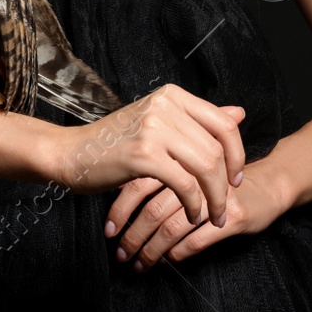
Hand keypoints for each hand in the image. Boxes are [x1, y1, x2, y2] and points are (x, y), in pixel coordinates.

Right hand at [46, 83, 246, 231]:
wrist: (72, 153)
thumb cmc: (115, 142)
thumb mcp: (159, 122)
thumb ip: (199, 119)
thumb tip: (239, 113)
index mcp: (172, 95)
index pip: (223, 122)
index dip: (237, 153)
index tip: (236, 177)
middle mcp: (165, 105)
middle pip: (216, 148)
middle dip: (226, 184)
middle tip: (224, 206)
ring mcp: (154, 128)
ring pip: (205, 166)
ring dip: (214, 198)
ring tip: (212, 215)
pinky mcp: (144, 154)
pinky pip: (185, 183)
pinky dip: (194, 203)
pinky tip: (192, 214)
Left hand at [106, 157, 291, 271]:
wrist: (272, 182)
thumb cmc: (225, 176)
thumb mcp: (192, 166)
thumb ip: (160, 171)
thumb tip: (118, 186)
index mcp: (181, 158)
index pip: (142, 182)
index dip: (122, 207)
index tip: (109, 228)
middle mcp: (196, 176)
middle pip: (153, 208)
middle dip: (133, 234)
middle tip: (120, 252)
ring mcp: (215, 197)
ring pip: (172, 226)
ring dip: (151, 249)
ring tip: (138, 262)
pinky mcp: (233, 217)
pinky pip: (198, 238)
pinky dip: (179, 251)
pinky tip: (169, 259)